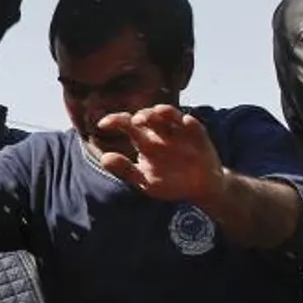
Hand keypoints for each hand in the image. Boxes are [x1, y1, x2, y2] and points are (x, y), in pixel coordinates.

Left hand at [94, 105, 229, 204]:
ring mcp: (180, 133)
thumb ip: (125, 170)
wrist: (199, 190)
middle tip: (138, 121)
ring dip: (165, 112)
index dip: (115, 121)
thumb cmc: (169, 184)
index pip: (127, 125)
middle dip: (143, 115)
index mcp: (144, 141)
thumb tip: (104, 158)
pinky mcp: (199, 137)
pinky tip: (187, 121)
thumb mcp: (145, 181)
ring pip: (171, 116)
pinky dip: (191, 124)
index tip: (103, 124)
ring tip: (158, 112)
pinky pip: (195, 128)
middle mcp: (160, 133)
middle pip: (149, 117)